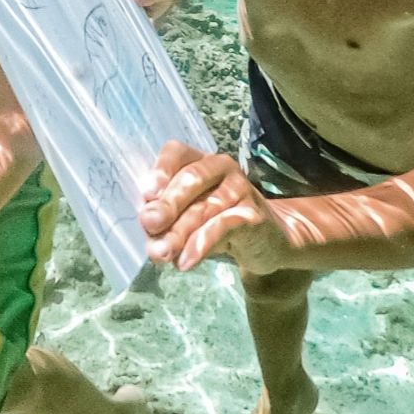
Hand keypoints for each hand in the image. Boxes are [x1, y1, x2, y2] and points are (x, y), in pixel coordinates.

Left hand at [138, 141, 293, 274]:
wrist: (267, 240)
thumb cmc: (216, 222)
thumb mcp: (188, 217)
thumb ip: (167, 219)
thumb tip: (146, 228)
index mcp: (198, 160)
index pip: (176, 152)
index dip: (161, 170)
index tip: (146, 194)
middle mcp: (220, 167)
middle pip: (190, 178)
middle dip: (167, 203)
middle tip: (149, 224)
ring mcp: (240, 188)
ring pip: (205, 207)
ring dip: (179, 232)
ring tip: (162, 253)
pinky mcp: (253, 213)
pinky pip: (223, 226)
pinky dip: (202, 244)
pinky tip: (186, 261)